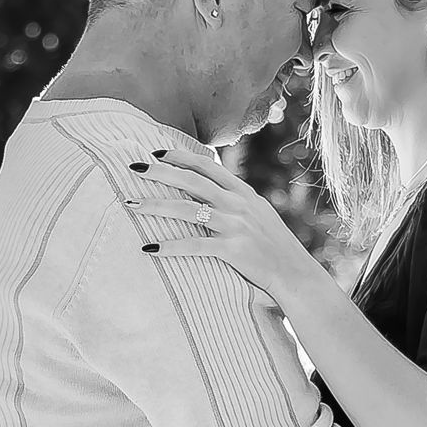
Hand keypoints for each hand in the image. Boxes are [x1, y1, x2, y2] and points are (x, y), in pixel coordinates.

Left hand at [127, 148, 317, 301]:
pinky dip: (169, 246)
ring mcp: (235, 226)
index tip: (156, 152)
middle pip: (192, 180)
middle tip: (134, 167)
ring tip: (130, 205)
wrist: (296, 274)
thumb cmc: (274, 246)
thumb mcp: (259, 213)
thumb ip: (236, 199)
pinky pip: (194, 246)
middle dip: (160, 172)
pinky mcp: (232, 250)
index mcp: (243, 193)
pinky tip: (148, 248)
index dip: (180, 156)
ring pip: (187, 209)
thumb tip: (211, 188)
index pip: (207, 166)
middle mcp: (238, 204)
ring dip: (155, 205)